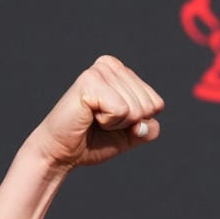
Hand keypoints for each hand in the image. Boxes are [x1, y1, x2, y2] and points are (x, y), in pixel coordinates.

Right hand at [26, 55, 164, 170]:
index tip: (113, 121)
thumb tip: (144, 122)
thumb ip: (150, 128)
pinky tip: (89, 116)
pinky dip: (108, 122)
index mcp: (122, 72)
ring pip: (136, 109)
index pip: (157, 104)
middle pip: (149, 106)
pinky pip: (121, 110)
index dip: (138, 123)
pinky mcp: (89, 81)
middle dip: (128, 123)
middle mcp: (111, 65)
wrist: (63, 152)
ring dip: (117, 123)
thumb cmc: (94, 140)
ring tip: (94, 118)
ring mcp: (100, 71)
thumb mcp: (131, 134)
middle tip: (101, 122)